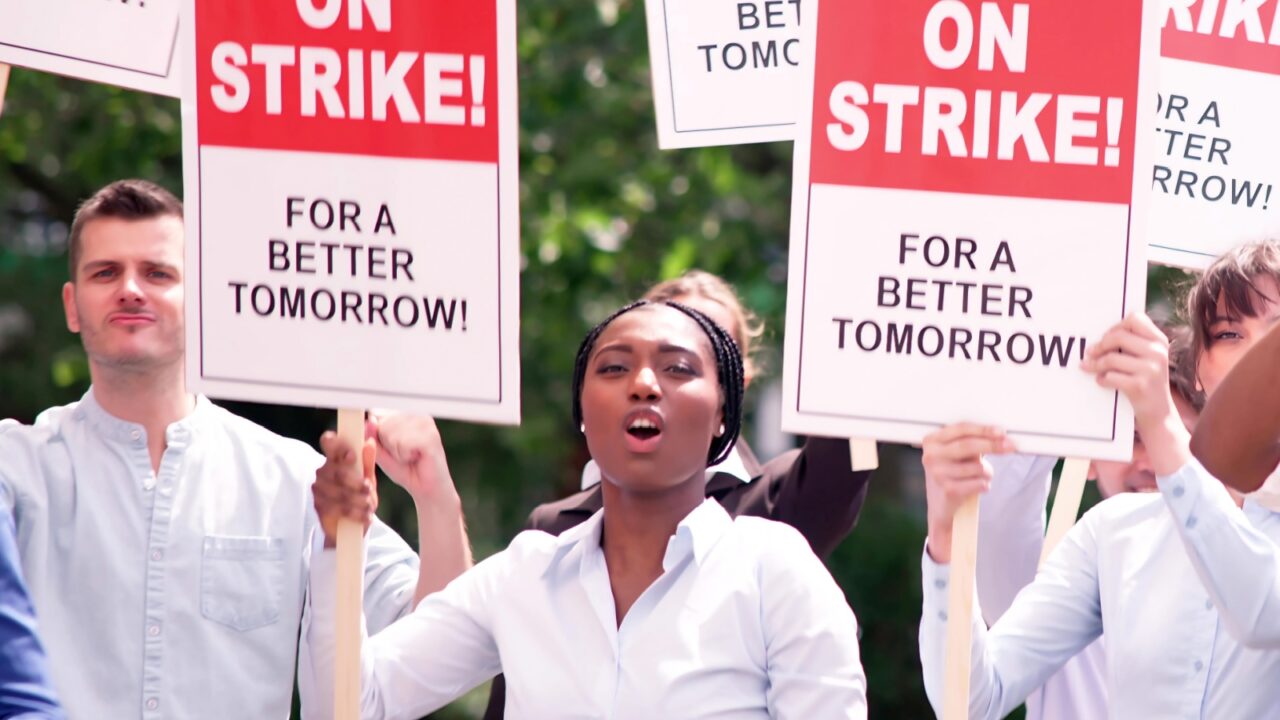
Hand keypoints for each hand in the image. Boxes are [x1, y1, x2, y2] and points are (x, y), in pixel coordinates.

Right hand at [314, 433, 377, 548]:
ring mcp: (319, 489)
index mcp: (334, 458)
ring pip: (341, 492)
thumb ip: (367, 461)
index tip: (352, 457)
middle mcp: (323, 471)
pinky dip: (356, 513)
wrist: (350, 526)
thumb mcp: (367, 478)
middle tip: (368, 490)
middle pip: (338, 471)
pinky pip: (339, 509)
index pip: (328, 442)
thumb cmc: (358, 496)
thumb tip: (370, 441)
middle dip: (357, 483)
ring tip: (369, 506)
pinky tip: (365, 516)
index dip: (339, 446)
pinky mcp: (319, 508)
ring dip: (360, 501)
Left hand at [367, 412, 456, 503]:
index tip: (395, 449)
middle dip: (388, 445)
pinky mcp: (431, 435)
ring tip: (410, 456)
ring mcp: (425, 423)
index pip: (377, 417)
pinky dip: (404, 456)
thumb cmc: (405, 469)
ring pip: (392, 434)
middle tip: (404, 454)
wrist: (427, 489)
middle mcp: (416, 414)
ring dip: (397, 452)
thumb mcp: (381, 454)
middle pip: (384, 425)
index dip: (381, 439)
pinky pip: (403, 443)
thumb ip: (372, 437)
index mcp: (405, 414)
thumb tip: (370, 420)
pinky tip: (417, 458)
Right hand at [922, 423, 1014, 561]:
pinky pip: (979, 483)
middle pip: (969, 445)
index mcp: (931, 441)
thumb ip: (971, 442)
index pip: (961, 429)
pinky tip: (978, 487)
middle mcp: (931, 456)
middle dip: (993, 445)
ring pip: (978, 466)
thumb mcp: (954, 454)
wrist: (940, 508)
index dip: (984, 429)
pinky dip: (985, 485)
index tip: (1001, 432)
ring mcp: (938, 474)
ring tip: (980, 477)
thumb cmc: (952, 476)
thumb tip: (999, 437)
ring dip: (987, 472)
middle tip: (1010, 446)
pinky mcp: (949, 490)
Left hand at [1081, 313, 1173, 430]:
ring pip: (1111, 358)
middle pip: (1119, 336)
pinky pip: (1110, 376)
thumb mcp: (1146, 358)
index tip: (1107, 338)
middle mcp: (1158, 352)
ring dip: (1095, 364)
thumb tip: (1097, 339)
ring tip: (1089, 367)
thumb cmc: (1145, 380)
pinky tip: (1101, 381)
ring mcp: (1151, 369)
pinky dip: (1101, 379)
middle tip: (1089, 353)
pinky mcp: (1140, 386)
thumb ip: (1131, 344)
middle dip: (1100, 345)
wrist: (1159, 413)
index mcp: (1160, 341)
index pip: (1135, 319)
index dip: (1116, 326)